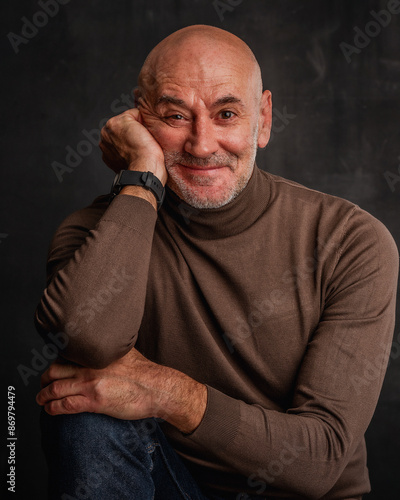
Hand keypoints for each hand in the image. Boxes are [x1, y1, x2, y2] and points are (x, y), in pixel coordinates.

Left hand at [36, 348, 206, 433]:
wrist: (157, 387)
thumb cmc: (145, 372)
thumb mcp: (126, 351)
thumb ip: (111, 349)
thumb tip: (108, 346)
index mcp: (96, 353)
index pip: (65, 355)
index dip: (54, 363)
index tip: (52, 370)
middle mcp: (90, 366)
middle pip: (53, 370)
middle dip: (43, 380)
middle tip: (42, 385)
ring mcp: (90, 383)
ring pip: (55, 389)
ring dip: (43, 396)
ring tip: (41, 400)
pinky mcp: (94, 401)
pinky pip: (64, 405)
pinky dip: (52, 408)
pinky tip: (50, 410)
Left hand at [99, 108, 166, 185]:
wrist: (145, 170)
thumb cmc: (147, 151)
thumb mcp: (145, 122)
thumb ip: (138, 116)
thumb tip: (138, 117)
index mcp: (112, 123)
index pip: (130, 116)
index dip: (140, 122)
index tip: (145, 131)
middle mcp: (105, 134)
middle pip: (123, 127)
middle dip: (132, 132)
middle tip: (142, 140)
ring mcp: (105, 148)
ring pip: (120, 139)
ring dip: (127, 142)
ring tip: (137, 149)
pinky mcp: (108, 160)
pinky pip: (117, 151)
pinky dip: (123, 153)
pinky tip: (132, 156)